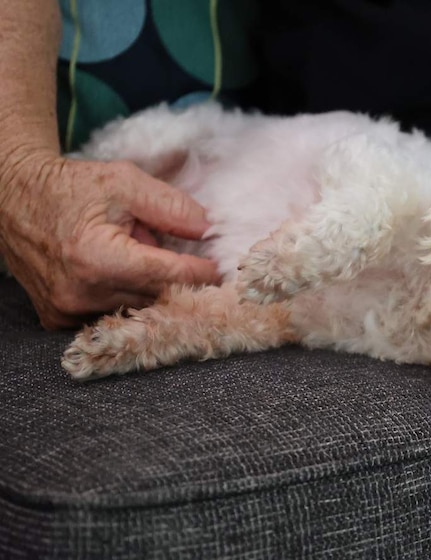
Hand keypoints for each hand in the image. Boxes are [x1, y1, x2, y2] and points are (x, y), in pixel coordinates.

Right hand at [0, 153, 220, 328]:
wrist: (11, 198)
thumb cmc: (70, 187)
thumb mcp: (125, 183)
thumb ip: (172, 208)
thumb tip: (208, 231)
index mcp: (98, 258)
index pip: (169, 276)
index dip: (202, 271)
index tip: (224, 268)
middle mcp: (81, 293)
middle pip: (156, 298)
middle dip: (178, 279)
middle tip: (192, 260)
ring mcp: (68, 311)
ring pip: (137, 310)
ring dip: (149, 288)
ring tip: (141, 256)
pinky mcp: (58, 319)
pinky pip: (111, 315)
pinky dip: (126, 297)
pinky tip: (122, 274)